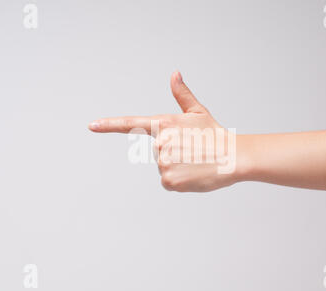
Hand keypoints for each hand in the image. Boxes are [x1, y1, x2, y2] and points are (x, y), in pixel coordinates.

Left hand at [89, 71, 241, 191]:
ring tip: (196, 162)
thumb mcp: (198, 112)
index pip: (131, 124)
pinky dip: (180, 181)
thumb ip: (182, 95)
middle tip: (193, 150)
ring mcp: (163, 162)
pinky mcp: (168, 180)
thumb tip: (174, 74)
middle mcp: (159, 142)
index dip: (109, 125)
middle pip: (158, 152)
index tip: (92, 126)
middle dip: (173, 153)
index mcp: (164, 124)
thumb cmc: (216, 134)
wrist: (234, 157)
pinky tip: (194, 174)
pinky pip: (168, 182)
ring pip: (164, 167)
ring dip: (177, 167)